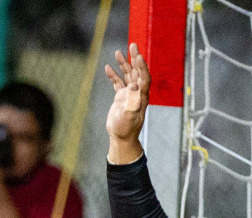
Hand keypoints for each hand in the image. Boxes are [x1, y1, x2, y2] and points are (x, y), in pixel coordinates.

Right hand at [104, 43, 150, 161]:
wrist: (121, 138)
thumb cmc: (126, 129)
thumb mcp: (128, 116)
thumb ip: (131, 101)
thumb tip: (132, 86)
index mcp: (142, 97)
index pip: (144, 77)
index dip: (142, 67)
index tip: (138, 56)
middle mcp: (137, 93)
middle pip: (138, 72)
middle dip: (135, 59)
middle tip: (133, 45)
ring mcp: (129, 95)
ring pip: (128, 75)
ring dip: (124, 64)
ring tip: (118, 52)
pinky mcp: (121, 98)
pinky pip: (118, 83)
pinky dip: (113, 75)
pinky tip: (107, 68)